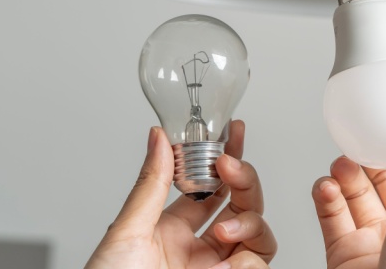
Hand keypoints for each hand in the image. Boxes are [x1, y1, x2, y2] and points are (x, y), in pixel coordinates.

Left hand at [87, 120, 275, 268]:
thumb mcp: (126, 233)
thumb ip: (150, 185)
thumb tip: (158, 138)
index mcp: (171, 230)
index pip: (209, 185)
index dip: (225, 156)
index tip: (233, 131)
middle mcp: (199, 249)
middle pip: (243, 204)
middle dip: (244, 181)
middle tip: (230, 169)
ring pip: (260, 235)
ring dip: (250, 223)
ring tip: (224, 232)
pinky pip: (258, 265)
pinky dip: (248, 261)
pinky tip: (226, 265)